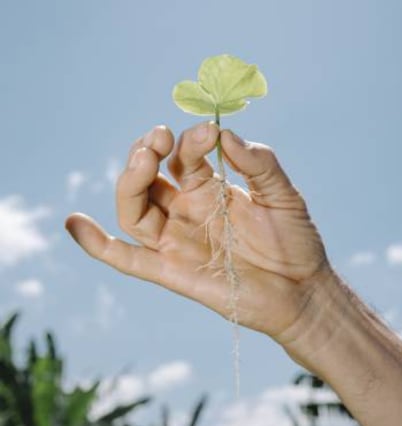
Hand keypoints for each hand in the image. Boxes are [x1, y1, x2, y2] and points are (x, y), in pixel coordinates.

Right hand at [65, 122, 328, 341]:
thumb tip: (225, 134)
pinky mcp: (171, 271)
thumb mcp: (282, 196)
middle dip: (146, 154)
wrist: (302, 291)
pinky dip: (98, 245)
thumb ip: (259, 164)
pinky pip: (127, 258)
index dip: (191, 142)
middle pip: (148, 178)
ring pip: (134, 210)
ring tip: (142, 159)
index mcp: (210, 188)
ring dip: (129, 183)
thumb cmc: (295, 242)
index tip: (210, 134)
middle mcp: (186, 210)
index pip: (185, 157)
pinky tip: (75, 223)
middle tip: (157, 138)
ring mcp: (176, 240)